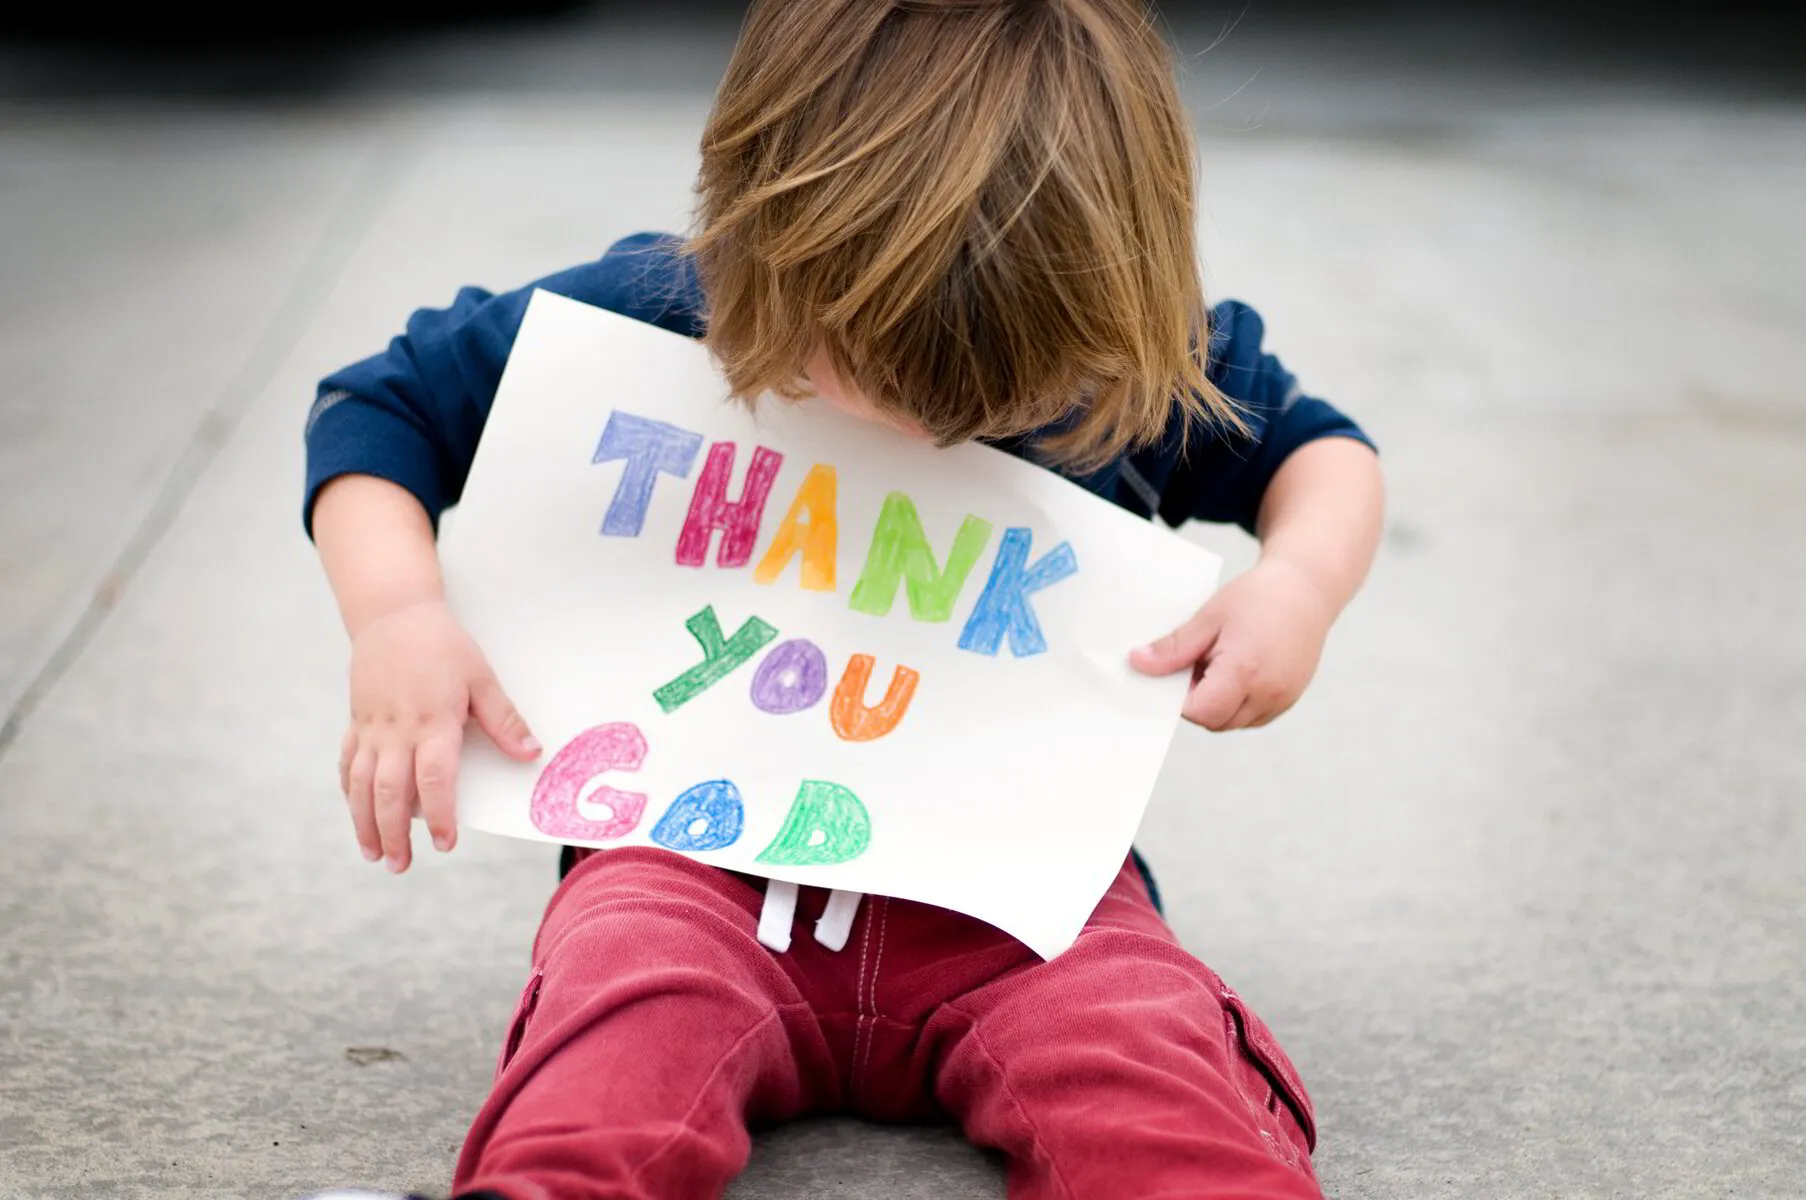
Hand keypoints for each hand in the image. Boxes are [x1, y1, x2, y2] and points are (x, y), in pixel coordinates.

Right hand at [338, 599, 540, 871]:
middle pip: (389, 793)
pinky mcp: (356, 722)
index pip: (433, 780)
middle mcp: (396, 731)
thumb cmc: (444, 646)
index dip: (441, 815)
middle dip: (394, 833)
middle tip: (401, 866)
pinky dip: (348, 792)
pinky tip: (355, 812)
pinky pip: (346, 763)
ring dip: (364, 822)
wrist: (394, 615)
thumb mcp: (482, 678)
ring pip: (359, 784)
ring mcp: (371, 728)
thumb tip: (531, 754)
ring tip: (374, 854)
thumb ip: (505, 720)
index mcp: (432, 723)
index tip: (447, 843)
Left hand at [1129, 559, 1335, 729]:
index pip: (1199, 712)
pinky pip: (1253, 716)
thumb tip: (1138, 664)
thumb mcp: (1209, 617)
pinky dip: (1239, 702)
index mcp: (1245, 671)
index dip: (1181, 697)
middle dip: (1199, 701)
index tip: (1179, 671)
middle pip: (1215, 721)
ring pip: (1234, 722)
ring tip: (1222, 663)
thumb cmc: (1258, 597)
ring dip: (1219, 704)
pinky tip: (1240, 670)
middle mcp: (1268, 692)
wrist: (1306, 589)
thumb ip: (1174, 648)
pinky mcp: (1289, 699)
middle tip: (1200, 663)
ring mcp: (1282, 700)